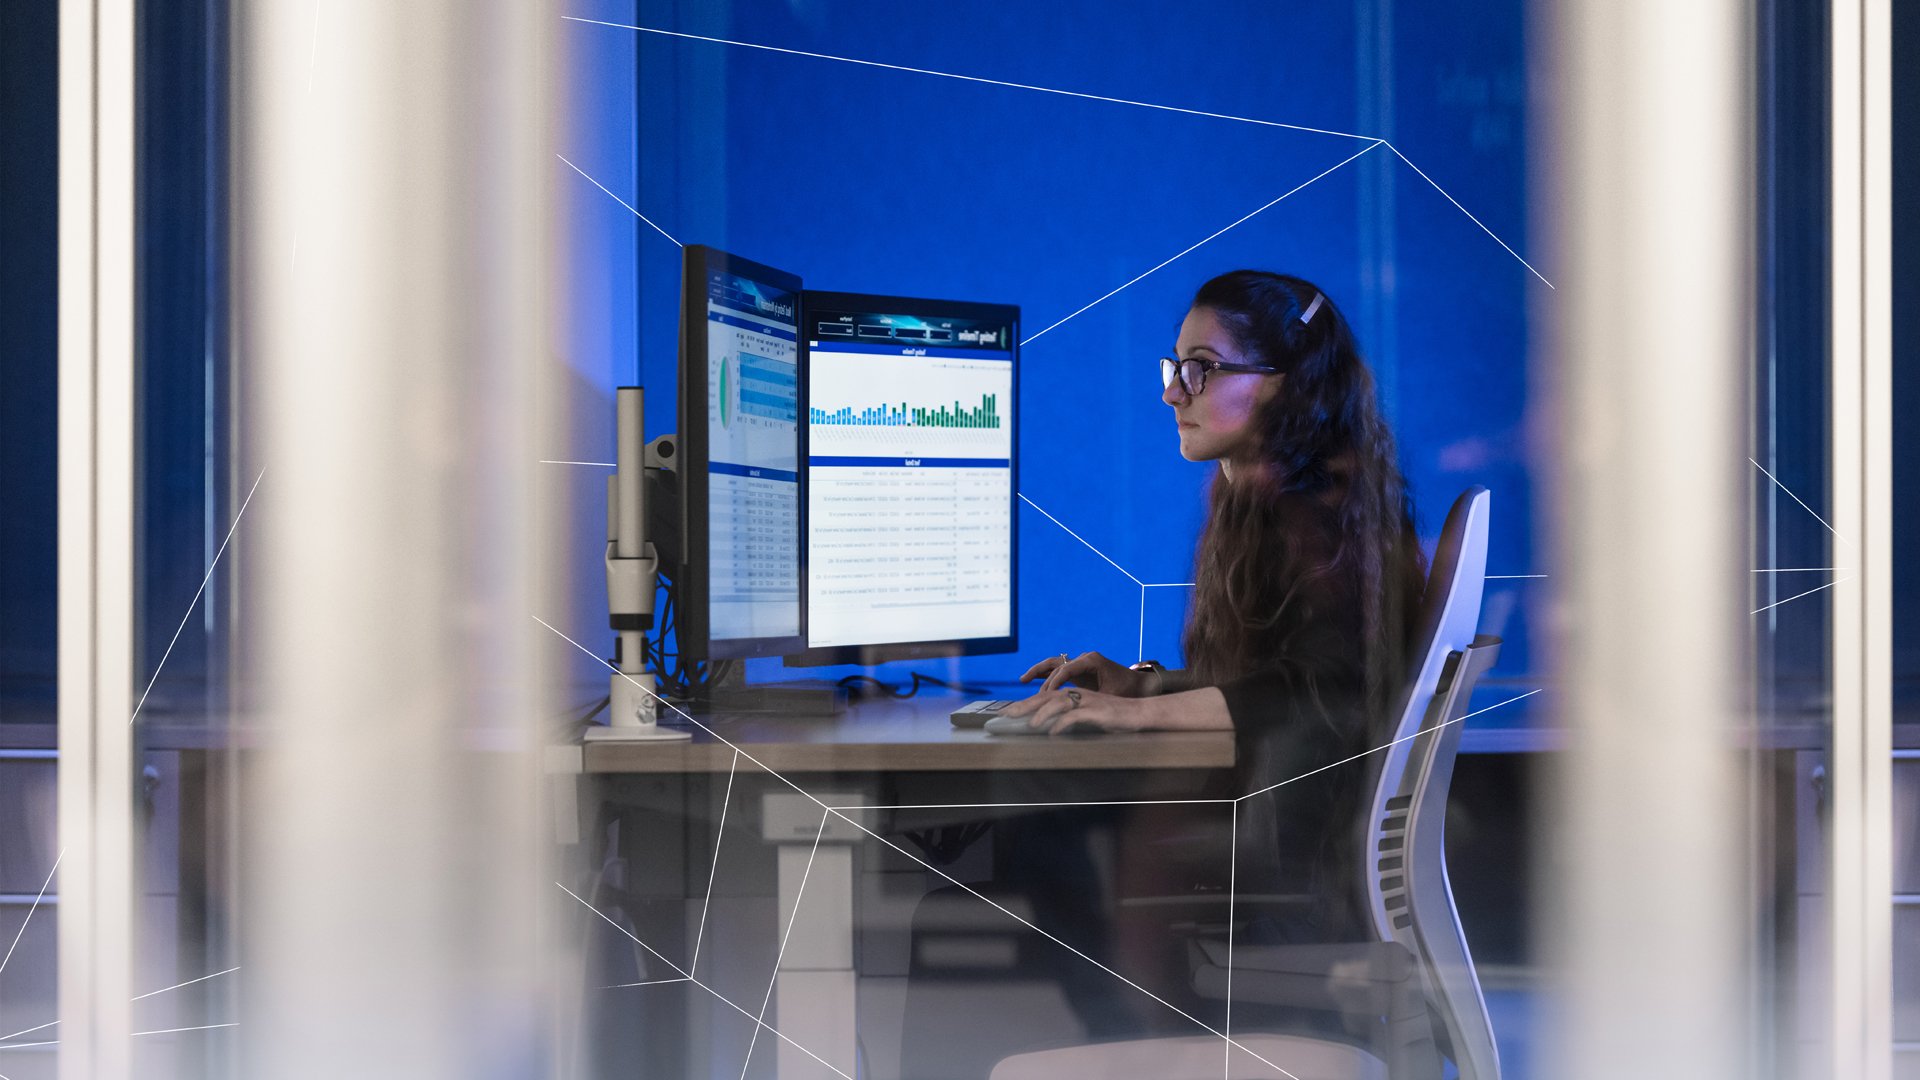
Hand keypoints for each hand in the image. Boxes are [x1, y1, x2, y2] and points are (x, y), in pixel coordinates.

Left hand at [995, 686, 1150, 734]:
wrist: (1139, 713)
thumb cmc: (1114, 716)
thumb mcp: (1088, 716)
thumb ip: (1070, 718)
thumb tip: (1050, 729)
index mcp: (1074, 694)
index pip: (1045, 697)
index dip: (1025, 703)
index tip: (1007, 712)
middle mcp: (1079, 695)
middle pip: (1046, 697)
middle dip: (1025, 705)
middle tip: (1007, 715)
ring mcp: (1088, 702)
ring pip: (1059, 703)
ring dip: (1043, 713)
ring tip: (1030, 725)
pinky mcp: (1097, 712)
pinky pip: (1076, 716)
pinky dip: (1063, 723)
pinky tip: (1054, 732)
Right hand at [1019, 651, 1154, 696]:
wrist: (1140, 685)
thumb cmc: (1127, 691)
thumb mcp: (1111, 697)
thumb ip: (1092, 702)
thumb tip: (1076, 713)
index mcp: (1092, 661)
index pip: (1066, 669)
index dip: (1054, 682)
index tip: (1045, 695)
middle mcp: (1084, 658)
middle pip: (1057, 665)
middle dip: (1044, 680)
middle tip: (1034, 696)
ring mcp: (1081, 662)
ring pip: (1055, 664)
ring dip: (1039, 671)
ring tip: (1023, 679)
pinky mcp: (1080, 670)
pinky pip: (1059, 670)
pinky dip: (1046, 675)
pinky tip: (1032, 680)